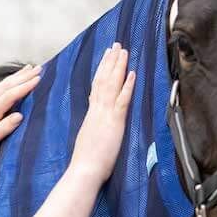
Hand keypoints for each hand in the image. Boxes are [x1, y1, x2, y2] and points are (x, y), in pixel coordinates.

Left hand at [0, 65, 41, 160]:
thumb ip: (3, 129)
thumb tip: (20, 116)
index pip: (11, 95)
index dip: (25, 86)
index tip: (40, 78)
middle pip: (7, 86)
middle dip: (24, 76)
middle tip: (40, 68)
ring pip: (2, 85)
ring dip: (16, 76)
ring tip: (29, 68)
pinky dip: (7, 82)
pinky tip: (10, 81)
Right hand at [70, 42, 134, 182]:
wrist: (84, 170)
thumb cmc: (86, 162)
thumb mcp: (88, 140)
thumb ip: (93, 130)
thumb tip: (95, 128)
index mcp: (91, 115)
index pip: (96, 88)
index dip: (101, 71)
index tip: (106, 58)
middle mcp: (97, 110)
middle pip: (103, 80)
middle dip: (110, 62)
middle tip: (116, 45)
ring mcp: (105, 114)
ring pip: (111, 85)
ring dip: (118, 66)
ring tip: (123, 51)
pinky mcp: (114, 122)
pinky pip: (121, 100)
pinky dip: (127, 85)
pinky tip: (132, 73)